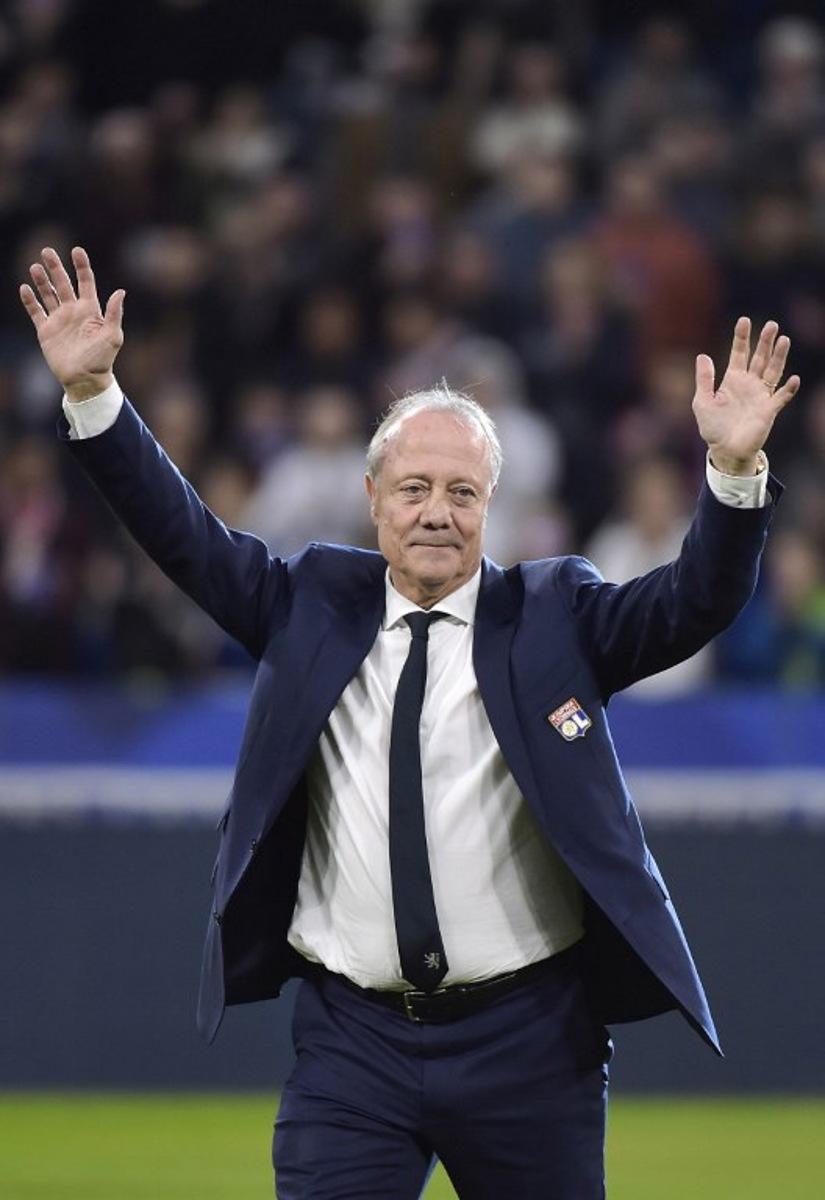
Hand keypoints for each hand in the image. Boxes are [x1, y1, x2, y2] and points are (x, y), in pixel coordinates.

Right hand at [19, 246, 124, 402]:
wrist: (84, 379)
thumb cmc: (102, 359)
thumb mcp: (113, 336)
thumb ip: (114, 313)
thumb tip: (120, 291)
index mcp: (90, 310)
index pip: (86, 282)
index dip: (81, 266)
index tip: (76, 250)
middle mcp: (73, 311)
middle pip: (63, 283)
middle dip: (56, 267)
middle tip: (47, 250)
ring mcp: (59, 320)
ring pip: (48, 294)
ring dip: (42, 280)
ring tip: (35, 266)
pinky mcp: (46, 331)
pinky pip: (36, 311)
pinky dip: (30, 300)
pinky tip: (24, 288)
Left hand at [692, 317, 799, 475]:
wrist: (724, 450)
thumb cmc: (713, 427)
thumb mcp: (702, 402)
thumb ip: (704, 380)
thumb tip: (702, 356)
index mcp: (733, 380)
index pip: (739, 353)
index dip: (742, 338)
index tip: (744, 320)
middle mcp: (749, 384)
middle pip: (760, 357)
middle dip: (766, 342)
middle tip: (772, 324)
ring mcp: (761, 396)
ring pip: (773, 371)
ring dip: (779, 357)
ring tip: (784, 340)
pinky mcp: (768, 411)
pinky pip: (781, 397)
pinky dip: (787, 389)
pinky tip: (793, 379)